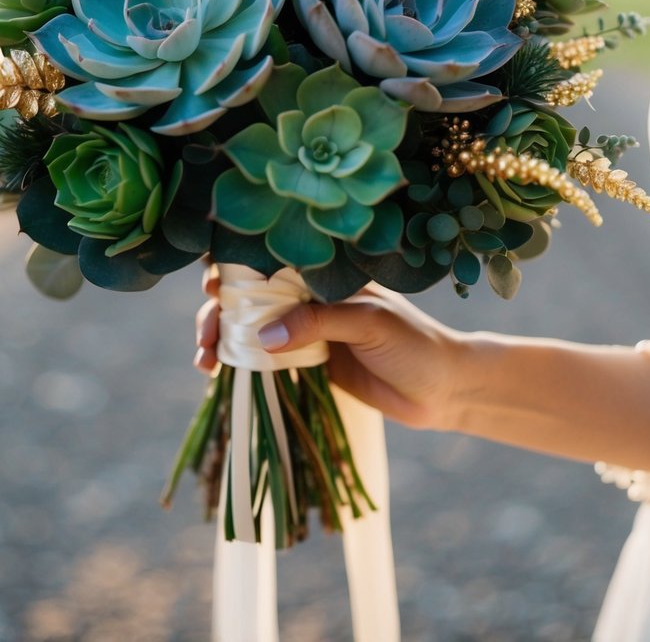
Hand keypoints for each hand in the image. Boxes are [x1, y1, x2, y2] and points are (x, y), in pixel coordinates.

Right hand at [194, 266, 462, 430]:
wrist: (444, 389)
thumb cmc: (414, 343)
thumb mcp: (368, 322)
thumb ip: (317, 322)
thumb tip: (261, 334)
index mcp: (325, 273)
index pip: (272, 261)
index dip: (235, 268)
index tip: (211, 284)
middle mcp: (311, 297)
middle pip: (251, 297)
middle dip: (219, 311)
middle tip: (205, 335)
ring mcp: (307, 331)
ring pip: (251, 328)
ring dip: (221, 338)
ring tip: (205, 360)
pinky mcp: (308, 363)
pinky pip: (265, 359)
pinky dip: (239, 364)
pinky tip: (218, 373)